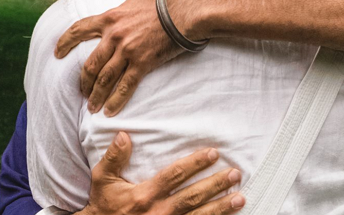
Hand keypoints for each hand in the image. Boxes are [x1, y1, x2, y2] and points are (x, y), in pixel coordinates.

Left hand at [56, 0, 196, 115]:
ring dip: (96, 95)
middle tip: (81, 91)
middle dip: (83, 80)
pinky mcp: (142, 64)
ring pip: (104, 78)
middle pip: (90, 63)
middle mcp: (115, 36)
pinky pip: (125, 87)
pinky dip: (116, 101)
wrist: (185, 12)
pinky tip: (109, 112)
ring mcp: (128, 51)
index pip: (79, 30)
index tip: (58, 52)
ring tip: (92, 107)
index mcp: (110, 18)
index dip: (65, 42)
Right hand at [74, 132, 243, 214]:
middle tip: (235, 174)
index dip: (195, 164)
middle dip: (215, 185)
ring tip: (240, 198)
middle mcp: (158, 212)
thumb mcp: (103, 179)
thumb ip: (114, 157)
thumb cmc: (104, 204)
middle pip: (193, 197)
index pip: (174, 175)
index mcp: (144, 195)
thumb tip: (124, 135)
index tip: (213, 153)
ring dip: (221, 208)